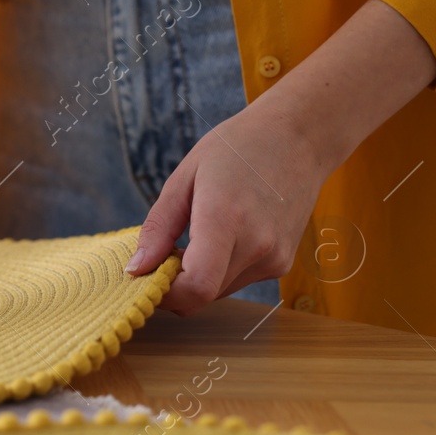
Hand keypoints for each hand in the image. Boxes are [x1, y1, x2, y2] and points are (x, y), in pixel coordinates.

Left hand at [126, 100, 326, 313]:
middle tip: (164, 249)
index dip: (165, 293)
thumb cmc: (238, 149)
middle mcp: (257, 246)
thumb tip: (137, 269)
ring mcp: (275, 259)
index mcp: (226, 219)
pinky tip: (221, 235)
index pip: (196, 287)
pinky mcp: (283, 264)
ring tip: (195, 233)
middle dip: (174, 283)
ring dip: (197, 276)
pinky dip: (218, 269)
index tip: (146, 274)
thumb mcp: (184, 177)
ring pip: (218, 292)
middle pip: (202, 295)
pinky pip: (237, 280)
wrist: (299, 139)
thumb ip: (158, 228)